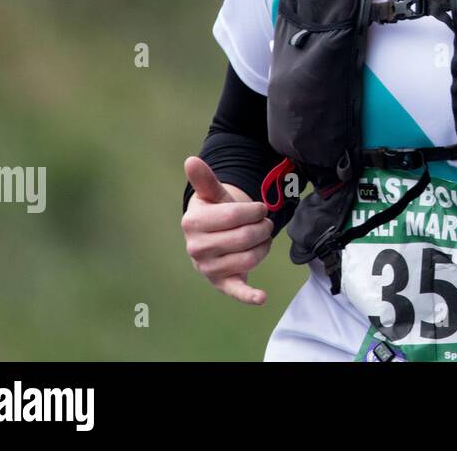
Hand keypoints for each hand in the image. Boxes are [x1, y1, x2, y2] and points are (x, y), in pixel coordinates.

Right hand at [181, 156, 273, 305]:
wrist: (212, 236)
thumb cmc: (216, 211)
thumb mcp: (212, 194)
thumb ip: (205, 180)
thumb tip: (191, 160)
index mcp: (192, 223)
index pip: (234, 215)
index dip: (255, 210)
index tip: (261, 208)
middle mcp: (196, 248)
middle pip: (244, 237)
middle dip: (263, 228)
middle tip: (265, 223)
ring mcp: (208, 268)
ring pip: (249, 258)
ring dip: (264, 246)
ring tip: (262, 238)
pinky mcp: (222, 283)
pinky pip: (236, 291)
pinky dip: (249, 295)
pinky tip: (262, 297)